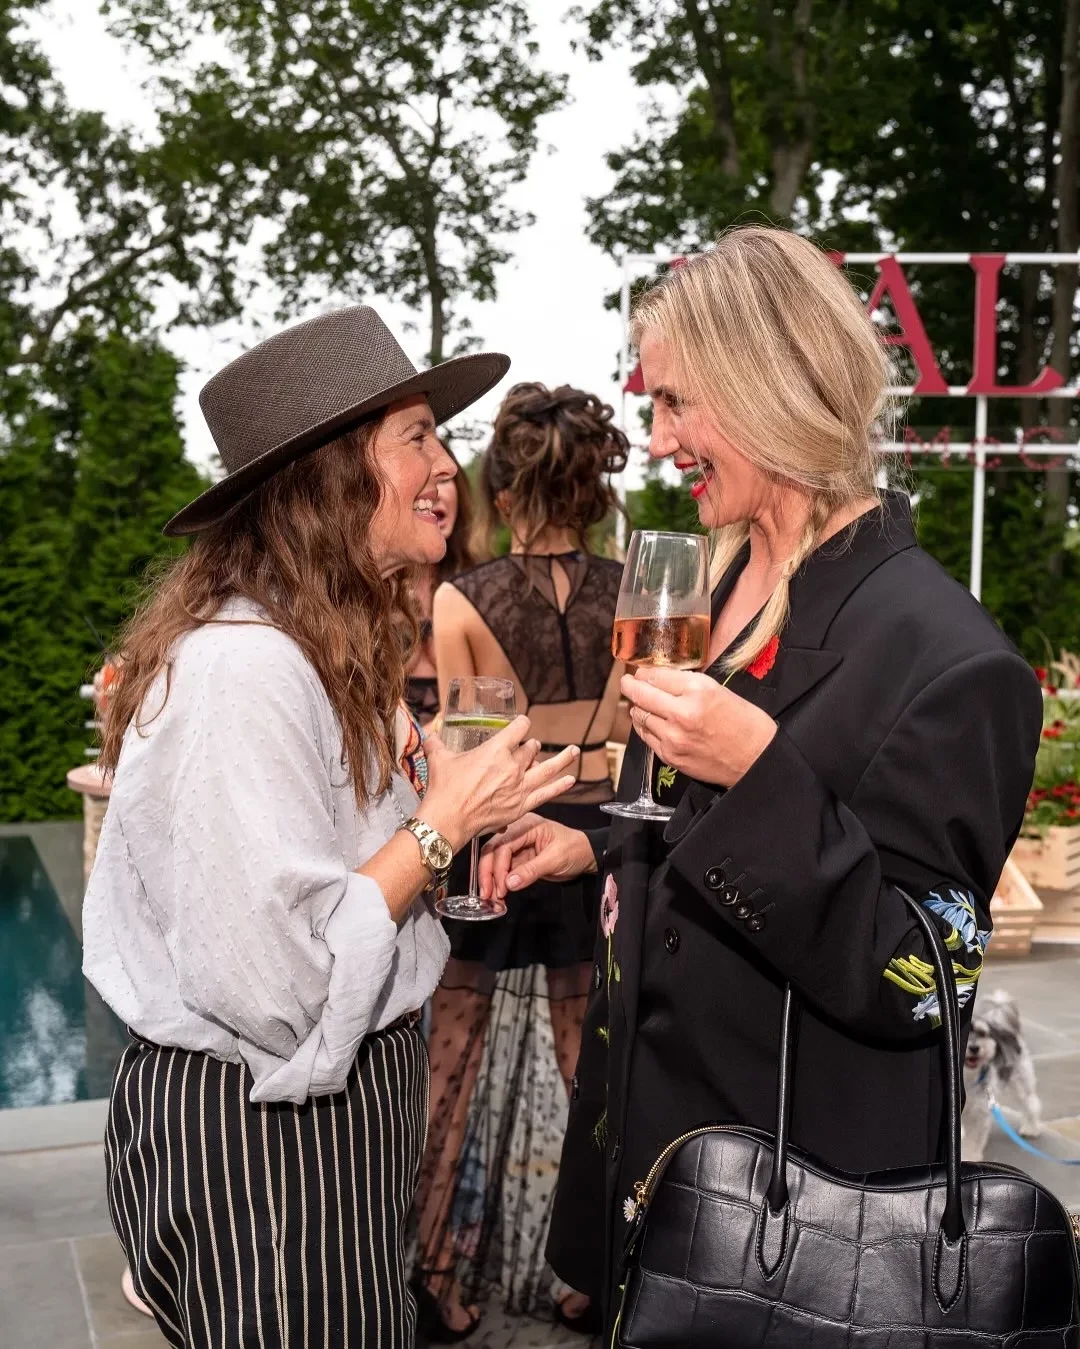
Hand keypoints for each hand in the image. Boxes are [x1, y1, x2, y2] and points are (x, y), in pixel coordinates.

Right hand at [420, 716, 579, 852]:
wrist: (447, 820)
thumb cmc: (444, 790)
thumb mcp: (439, 759)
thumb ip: (436, 743)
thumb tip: (430, 734)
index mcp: (495, 749)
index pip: (519, 728)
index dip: (521, 724)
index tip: (521, 725)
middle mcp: (512, 766)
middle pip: (530, 749)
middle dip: (529, 747)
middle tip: (528, 749)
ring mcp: (519, 787)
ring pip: (547, 768)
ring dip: (562, 759)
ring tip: (573, 751)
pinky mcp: (521, 806)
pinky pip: (547, 793)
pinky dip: (560, 785)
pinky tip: (570, 779)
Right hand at [478, 813, 596, 899]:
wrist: (587, 856)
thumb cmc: (575, 849)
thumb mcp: (555, 859)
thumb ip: (531, 870)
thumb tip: (509, 883)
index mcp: (527, 825)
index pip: (503, 844)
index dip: (498, 866)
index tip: (501, 886)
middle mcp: (518, 833)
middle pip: (493, 851)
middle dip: (489, 874)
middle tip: (488, 894)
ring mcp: (517, 846)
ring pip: (496, 863)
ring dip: (492, 881)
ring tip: (493, 899)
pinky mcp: (519, 860)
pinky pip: (504, 871)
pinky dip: (500, 884)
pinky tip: (499, 896)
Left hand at [621, 667, 775, 787]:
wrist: (757, 759)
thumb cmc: (744, 723)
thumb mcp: (719, 690)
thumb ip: (688, 684)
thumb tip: (661, 678)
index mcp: (697, 691)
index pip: (656, 676)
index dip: (644, 672)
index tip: (641, 672)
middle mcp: (681, 713)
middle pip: (641, 695)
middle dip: (630, 686)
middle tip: (628, 682)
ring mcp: (673, 738)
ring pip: (639, 716)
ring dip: (637, 707)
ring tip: (639, 702)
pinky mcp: (670, 756)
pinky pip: (646, 736)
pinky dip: (644, 726)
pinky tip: (648, 721)